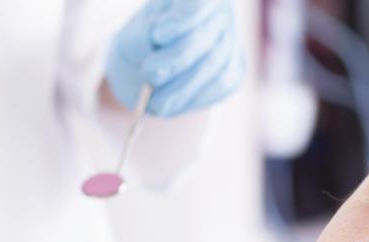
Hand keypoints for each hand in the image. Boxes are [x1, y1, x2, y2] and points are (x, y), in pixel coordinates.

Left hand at [106, 0, 246, 116]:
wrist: (150, 64)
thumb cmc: (142, 43)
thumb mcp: (133, 34)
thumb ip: (143, 38)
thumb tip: (159, 55)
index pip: (200, 1)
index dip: (182, 20)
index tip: (159, 35)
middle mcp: (220, 12)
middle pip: (203, 38)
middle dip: (173, 62)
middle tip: (148, 74)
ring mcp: (232, 41)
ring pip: (212, 67)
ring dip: (179, 90)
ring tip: (153, 101)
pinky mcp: (235, 70)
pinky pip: (219, 87)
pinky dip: (192, 99)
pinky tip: (171, 103)